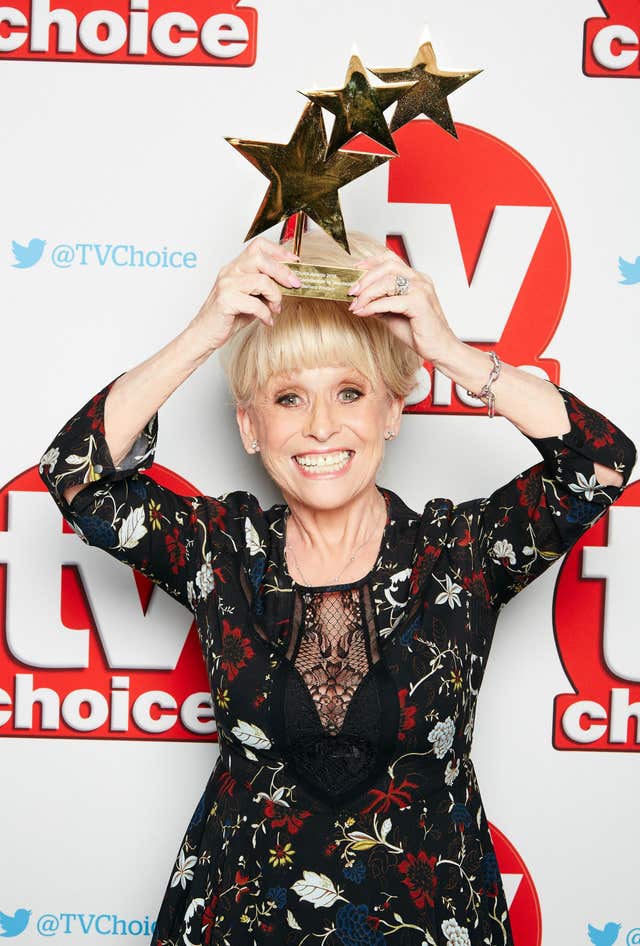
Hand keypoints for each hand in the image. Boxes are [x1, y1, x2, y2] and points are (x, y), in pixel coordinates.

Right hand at [191, 236, 301, 349]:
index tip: (295, 262)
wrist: (204, 334)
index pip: (258, 246)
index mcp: (236, 267)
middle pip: (261, 258)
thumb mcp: (252, 298)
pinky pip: (255, 304)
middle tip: (294, 285)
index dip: (279, 251)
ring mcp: (226, 285)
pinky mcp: (225, 301)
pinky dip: (265, 314)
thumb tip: (290, 282)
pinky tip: (267, 321)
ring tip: (276, 309)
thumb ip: (266, 288)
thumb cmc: (228, 317)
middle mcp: (230, 271)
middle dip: (282, 272)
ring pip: (261, 280)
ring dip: (275, 296)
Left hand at [347, 249, 457, 363]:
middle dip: (365, 278)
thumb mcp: (393, 315)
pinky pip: (390, 301)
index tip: (354, 271)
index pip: (391, 260)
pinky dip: (373, 306)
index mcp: (416, 279)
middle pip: (387, 266)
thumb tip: (358, 300)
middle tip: (351, 291)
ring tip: (356, 305)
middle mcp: (420, 280)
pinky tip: (364, 313)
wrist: (440, 349)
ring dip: (367, 293)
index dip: (370, 262)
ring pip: (387, 281)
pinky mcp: (419, 303)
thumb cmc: (420, 332)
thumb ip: (379, 304)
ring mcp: (421, 290)